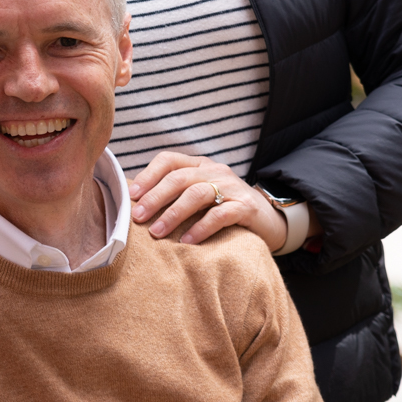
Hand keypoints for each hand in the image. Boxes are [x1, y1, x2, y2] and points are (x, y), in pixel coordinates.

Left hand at [128, 152, 288, 251]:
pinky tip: (187, 241)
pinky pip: (220, 214)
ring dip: (173, 213)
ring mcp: (232, 187)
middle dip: (155, 197)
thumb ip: (175, 195)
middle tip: (138, 217)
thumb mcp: (200, 196)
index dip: (148, 176)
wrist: (270, 220)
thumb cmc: (225, 209)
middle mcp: (215, 171)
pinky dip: (201, 228)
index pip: (169, 160)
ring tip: (157, 232)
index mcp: (200, 165)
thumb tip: (136, 203)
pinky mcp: (246, 207)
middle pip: (179, 177)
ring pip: (197, 194)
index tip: (131, 196)